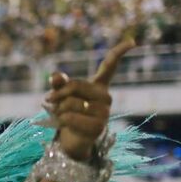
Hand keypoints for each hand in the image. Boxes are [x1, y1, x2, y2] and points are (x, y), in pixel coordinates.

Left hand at [44, 38, 133, 159]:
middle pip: (75, 85)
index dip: (119, 52)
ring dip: (58, 110)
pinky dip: (61, 120)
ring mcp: (104, 112)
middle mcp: (105, 97)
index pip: (109, 66)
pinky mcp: (98, 127)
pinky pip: (70, 117)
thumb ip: (59, 84)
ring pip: (70, 103)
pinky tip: (64, 124)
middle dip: (58, 93)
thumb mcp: (60, 96)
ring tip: (61, 115)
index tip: (132, 41)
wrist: (72, 140)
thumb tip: (56, 76)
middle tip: (48, 100)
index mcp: (98, 86)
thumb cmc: (67, 113)